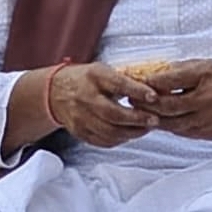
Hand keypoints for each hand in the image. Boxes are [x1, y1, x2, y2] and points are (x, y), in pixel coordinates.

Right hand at [44, 62, 159, 148]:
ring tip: (146, 128)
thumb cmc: (86, 80)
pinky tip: (130, 134)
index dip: (137, 91)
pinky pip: (103, 141)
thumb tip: (155, 88)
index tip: (154, 96)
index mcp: (94, 76)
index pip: (118, 84)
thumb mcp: (103, 71)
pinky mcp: (80, 132)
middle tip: (154, 120)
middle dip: (137, 119)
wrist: (55, 92)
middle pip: (114, 114)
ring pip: (110, 131)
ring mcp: (81, 117)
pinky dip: (120, 139)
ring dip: (132, 132)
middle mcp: (85, 97)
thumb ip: (125, 80)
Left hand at [135, 58, 211, 142]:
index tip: (135, 81)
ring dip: (152, 118)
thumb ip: (182, 69)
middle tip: (132, 98)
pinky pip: (180, 131)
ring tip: (140, 111)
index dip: (149, 83)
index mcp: (204, 78)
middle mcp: (204, 101)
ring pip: (170, 123)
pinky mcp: (206, 134)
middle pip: (166, 106)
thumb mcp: (207, 66)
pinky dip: (167, 126)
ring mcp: (205, 120)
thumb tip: (155, 73)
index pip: (169, 81)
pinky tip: (158, 120)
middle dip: (145, 103)